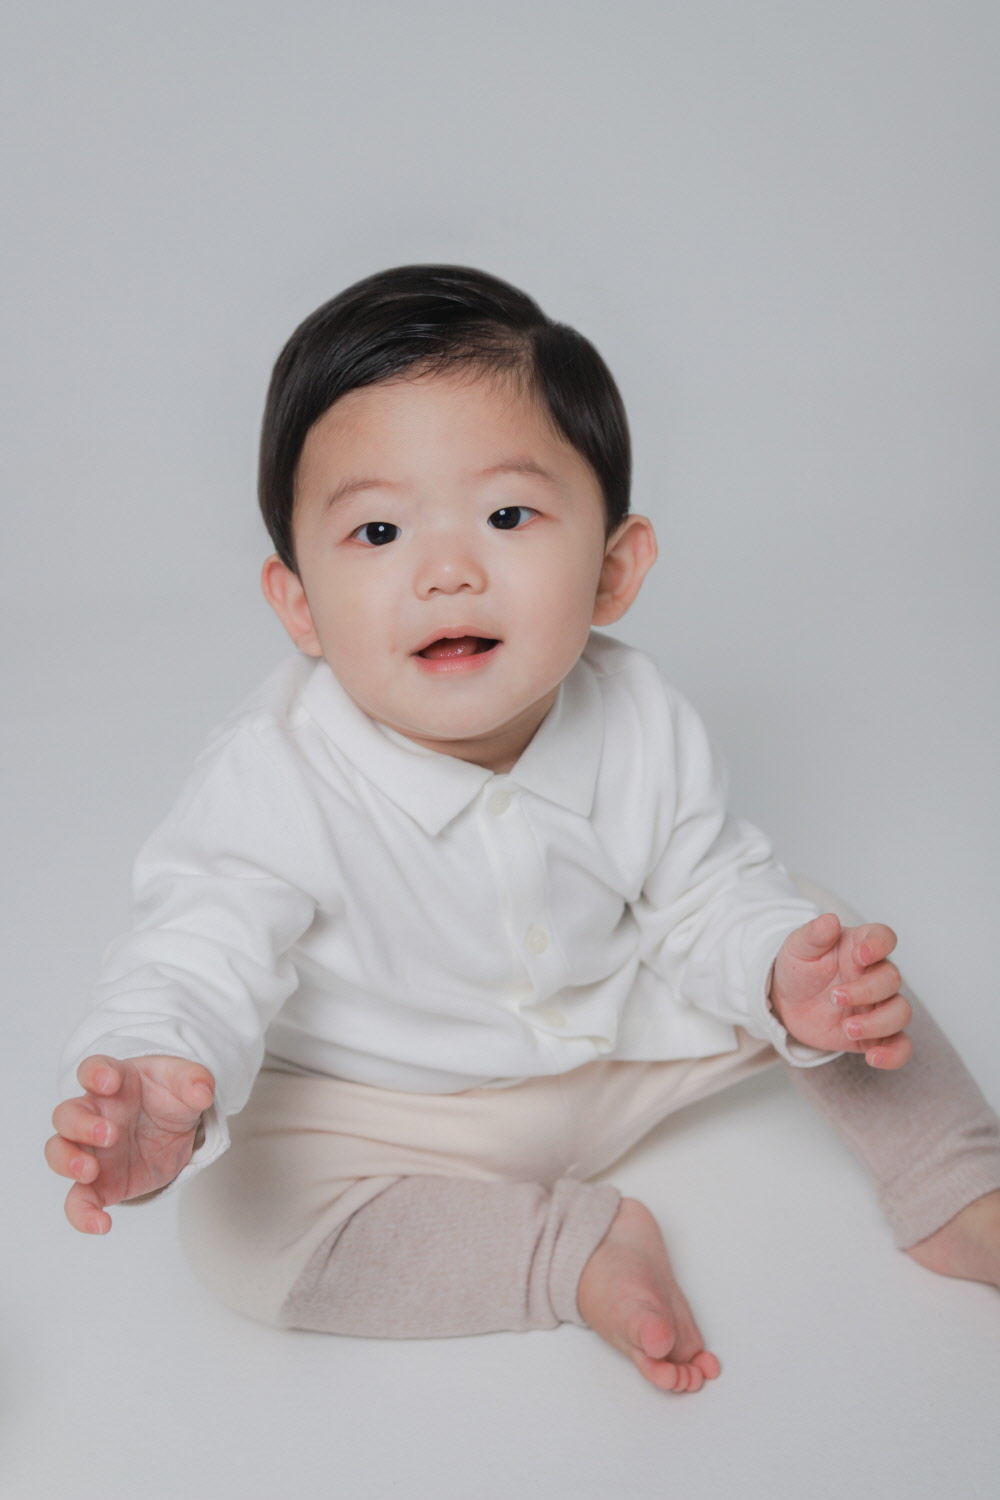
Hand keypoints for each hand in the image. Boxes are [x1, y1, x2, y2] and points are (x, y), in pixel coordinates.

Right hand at [45, 1054, 215, 1233]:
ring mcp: (92, 1149)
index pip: (92, 1069)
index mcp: (114, 1081)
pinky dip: (82, 1214)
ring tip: (90, 1172)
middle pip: (67, 1114)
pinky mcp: (100, 1182)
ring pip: (59, 1152)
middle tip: (110, 1134)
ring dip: (68, 1162)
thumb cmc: (168, 1096)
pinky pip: (78, 1199)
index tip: (109, 1082)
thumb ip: (195, 1081)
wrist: (173, 1128)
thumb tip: (203, 1091)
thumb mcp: (186, 1082)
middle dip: (81, 1125)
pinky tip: (101, 1224)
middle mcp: (94, 1113)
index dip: (95, 1073)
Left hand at [769, 914, 911, 1067]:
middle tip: (835, 998)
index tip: (861, 956)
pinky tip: (872, 1057)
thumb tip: (830, 921)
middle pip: (892, 979)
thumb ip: (813, 935)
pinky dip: (894, 1054)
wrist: (787, 1002)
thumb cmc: (798, 969)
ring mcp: (878, 1005)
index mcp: (859, 946)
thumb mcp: (798, 948)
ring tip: (848, 1028)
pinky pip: (900, 1045)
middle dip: (867, 991)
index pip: (884, 937)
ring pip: (901, 1012)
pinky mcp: (874, 1034)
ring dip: (878, 1023)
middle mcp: (874, 975)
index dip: (880, 945)